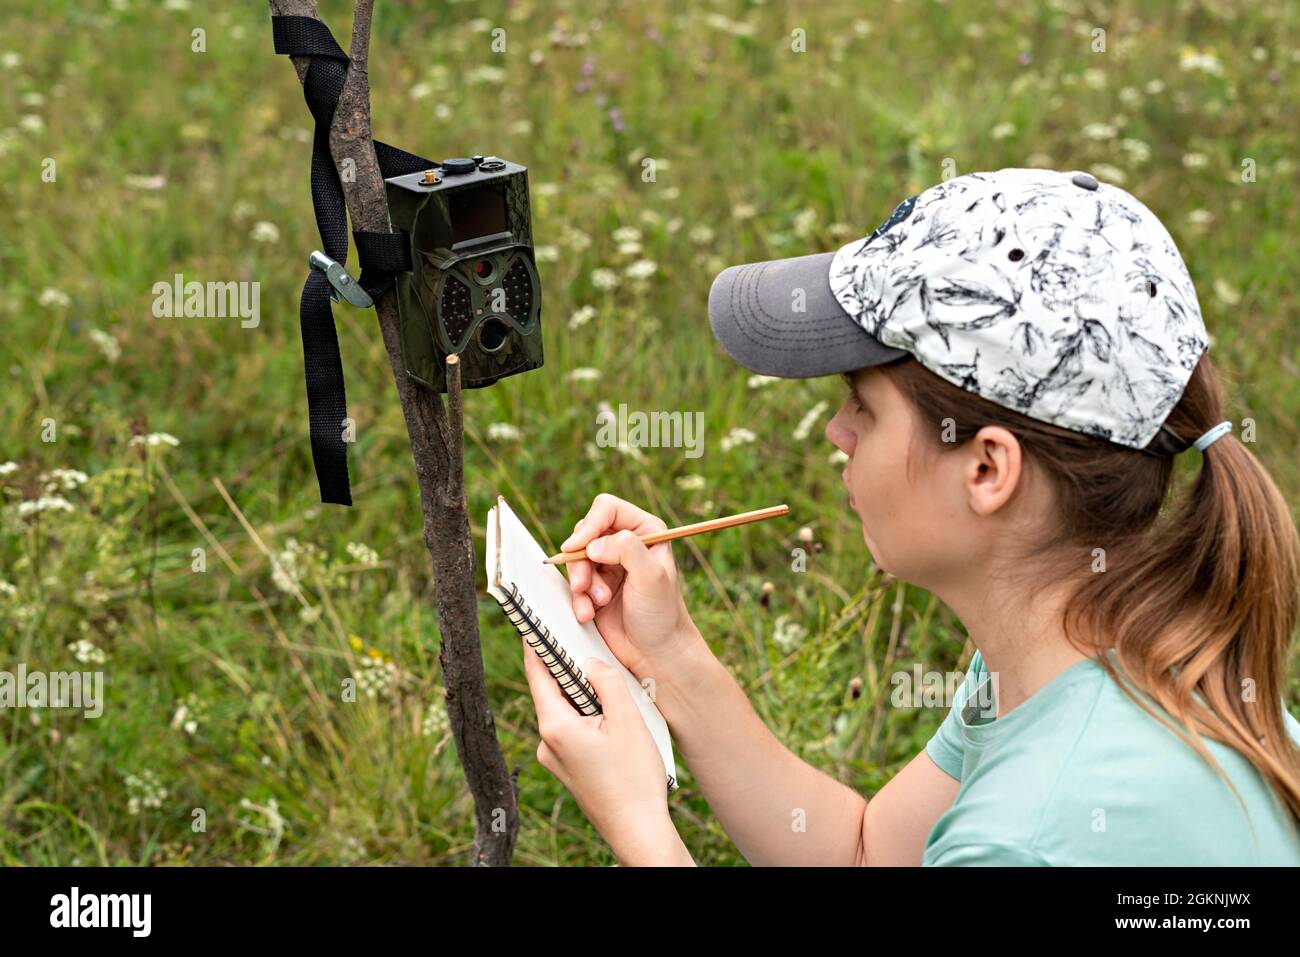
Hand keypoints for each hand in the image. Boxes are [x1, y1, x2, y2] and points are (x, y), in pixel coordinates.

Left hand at [522, 637, 691, 864]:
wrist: (638, 831)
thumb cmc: (634, 779)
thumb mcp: (628, 720)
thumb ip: (606, 682)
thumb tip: (591, 662)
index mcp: (555, 725)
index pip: (537, 672)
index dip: (536, 643)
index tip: (535, 618)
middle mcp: (546, 742)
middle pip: (551, 690)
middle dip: (569, 669)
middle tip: (588, 645)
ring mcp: (554, 758)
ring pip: (564, 711)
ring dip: (583, 696)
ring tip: (612, 689)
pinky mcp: (566, 768)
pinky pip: (571, 730)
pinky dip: (587, 717)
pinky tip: (612, 720)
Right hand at [562, 493, 699, 679]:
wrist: (655, 653)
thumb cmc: (661, 614)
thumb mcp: (650, 577)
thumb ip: (626, 550)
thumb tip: (593, 544)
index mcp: (646, 530)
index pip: (607, 509)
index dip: (589, 525)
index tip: (577, 547)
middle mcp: (625, 543)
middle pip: (585, 532)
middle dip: (581, 560)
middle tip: (584, 585)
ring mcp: (607, 565)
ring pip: (575, 558)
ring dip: (580, 582)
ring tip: (596, 603)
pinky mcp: (593, 587)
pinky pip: (573, 582)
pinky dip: (577, 598)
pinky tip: (588, 614)